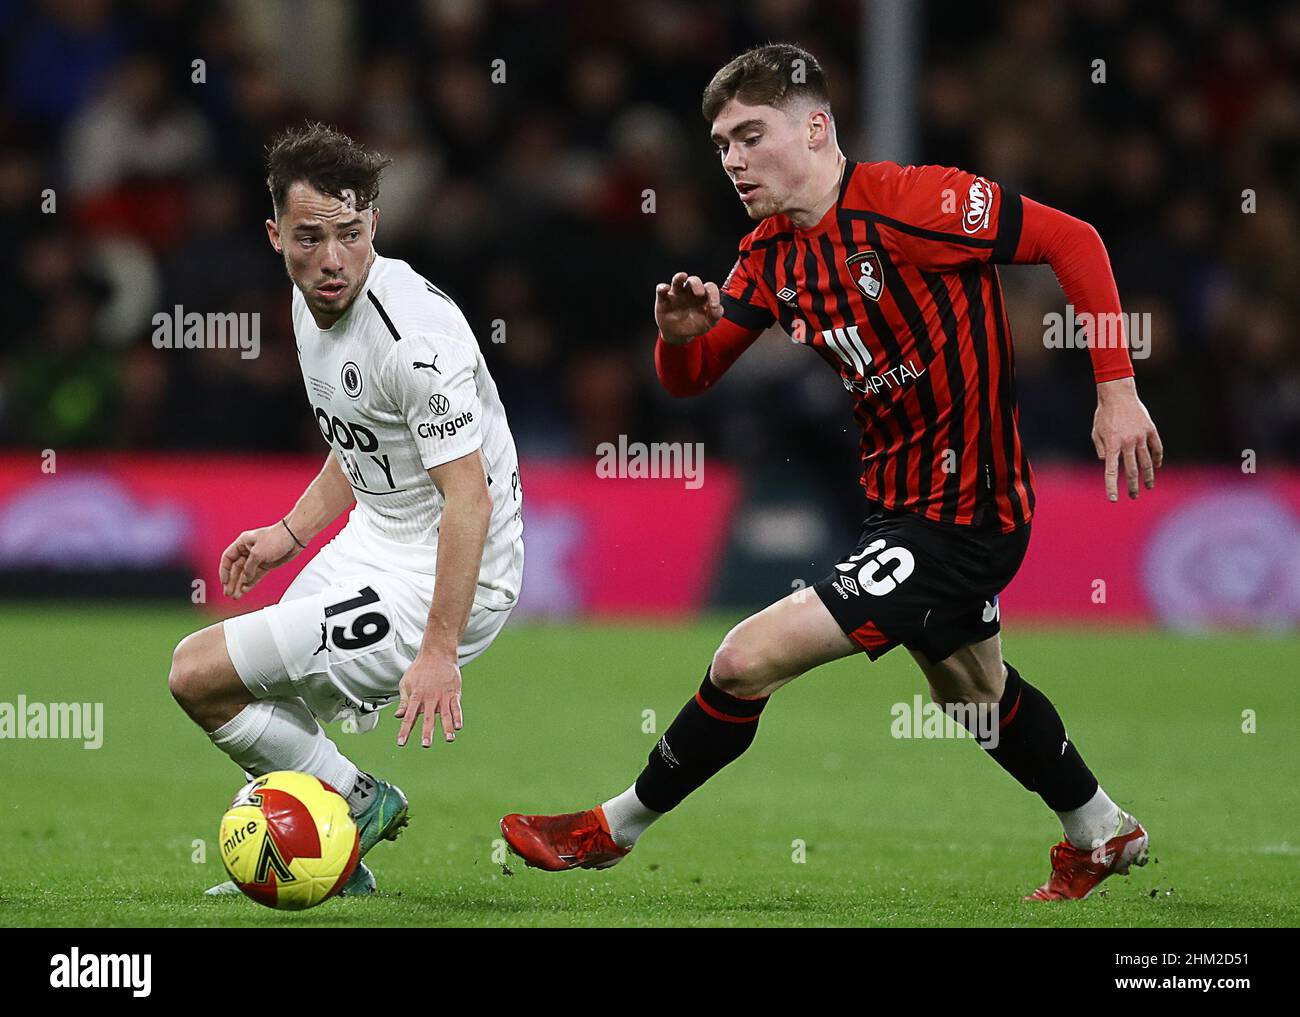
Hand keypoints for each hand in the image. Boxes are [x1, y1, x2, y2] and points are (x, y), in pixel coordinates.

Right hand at [219, 522, 303, 598]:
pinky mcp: (267, 564)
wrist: (295, 536)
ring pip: (245, 574)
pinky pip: (256, 575)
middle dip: (232, 581)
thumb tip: (245, 579)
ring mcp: (258, 558)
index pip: (228, 558)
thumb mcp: (258, 553)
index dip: (224, 571)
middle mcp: (248, 551)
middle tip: (228, 593)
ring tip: (235, 596)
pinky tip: (245, 590)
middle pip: (236, 568)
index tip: (224, 582)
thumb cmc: (276, 537)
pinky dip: (250, 583)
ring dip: (240, 585)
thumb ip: (249, 567)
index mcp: (242, 543)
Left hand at [394, 652, 462, 746]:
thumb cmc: (420, 669)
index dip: (404, 730)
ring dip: (447, 727)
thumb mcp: (406, 683)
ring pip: (445, 714)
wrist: (437, 654)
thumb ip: (404, 701)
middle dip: (427, 732)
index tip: (401, 743)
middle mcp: (429, 698)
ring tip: (449, 739)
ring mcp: (442, 696)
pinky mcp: (453, 693)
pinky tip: (459, 726)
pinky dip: (458, 716)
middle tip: (426, 744)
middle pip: (427, 718)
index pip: (408, 717)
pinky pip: (456, 706)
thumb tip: (398, 716)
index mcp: (416, 697)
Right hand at [655, 271, 721, 344]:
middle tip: (699, 294)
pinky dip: (662, 288)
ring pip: (677, 280)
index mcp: (702, 296)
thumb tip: (717, 308)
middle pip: (693, 280)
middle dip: (697, 284)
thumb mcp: (708, 323)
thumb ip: (715, 315)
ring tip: (683, 276)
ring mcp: (676, 294)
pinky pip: (661, 289)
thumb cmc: (695, 325)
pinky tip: (665, 290)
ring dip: (679, 277)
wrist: (678, 335)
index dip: (714, 293)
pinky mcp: (664, 299)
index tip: (714, 306)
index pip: (709, 287)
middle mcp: (690, 292)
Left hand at [1092, 378, 1163, 501]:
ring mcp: (1141, 436)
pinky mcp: (1150, 430)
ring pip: (1147, 462)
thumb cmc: (1104, 414)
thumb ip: (1101, 449)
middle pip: (1132, 470)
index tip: (1113, 499)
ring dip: (1148, 476)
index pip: (1111, 471)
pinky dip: (1157, 458)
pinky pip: (1157, 448)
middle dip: (1132, 486)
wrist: (1118, 394)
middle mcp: (1127, 442)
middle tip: (1133, 496)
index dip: (1112, 487)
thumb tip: (1107, 463)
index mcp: (1112, 445)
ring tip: (1148, 487)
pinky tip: (1157, 466)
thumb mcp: (1096, 432)